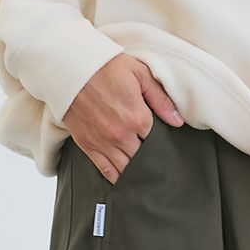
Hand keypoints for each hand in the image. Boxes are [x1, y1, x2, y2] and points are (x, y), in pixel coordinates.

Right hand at [63, 53, 183, 182]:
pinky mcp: (89, 146)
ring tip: (145, 177)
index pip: (157, 141)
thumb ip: (160, 99)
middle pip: (143, 158)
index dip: (161, 144)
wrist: (71, 67)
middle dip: (150, 160)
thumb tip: (178, 121)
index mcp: (138, 118)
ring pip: (127, 169)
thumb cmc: (105, 67)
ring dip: (136, 174)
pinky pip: (106, 171)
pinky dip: (117, 179)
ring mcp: (104, 143)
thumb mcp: (139, 74)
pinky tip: (125, 183)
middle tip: (157, 165)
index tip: (164, 146)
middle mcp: (122, 135)